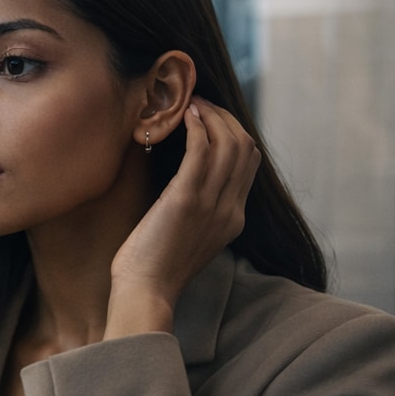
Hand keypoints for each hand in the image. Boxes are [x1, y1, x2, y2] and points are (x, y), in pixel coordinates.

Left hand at [105, 97, 258, 338]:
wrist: (145, 293)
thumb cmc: (153, 268)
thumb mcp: (187, 237)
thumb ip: (196, 212)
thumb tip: (184, 185)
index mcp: (234, 219)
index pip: (249, 164)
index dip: (233, 134)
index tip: (210, 119)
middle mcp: (230, 209)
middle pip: (245, 148)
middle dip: (225, 118)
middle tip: (200, 103)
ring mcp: (212, 204)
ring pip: (229, 144)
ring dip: (211, 116)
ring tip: (191, 102)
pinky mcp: (187, 200)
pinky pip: (202, 151)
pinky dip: (197, 127)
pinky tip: (185, 115)